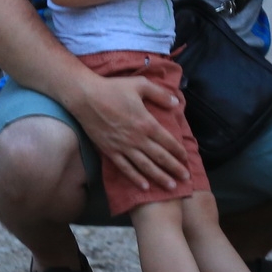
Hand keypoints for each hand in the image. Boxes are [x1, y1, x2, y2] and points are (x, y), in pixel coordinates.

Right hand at [72, 72, 189, 190]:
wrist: (86, 97)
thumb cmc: (113, 89)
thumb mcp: (140, 85)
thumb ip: (160, 94)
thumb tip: (176, 103)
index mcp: (146, 123)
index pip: (167, 141)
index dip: (178, 151)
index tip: (186, 158)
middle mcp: (137, 139)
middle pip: (160, 157)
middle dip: (174, 168)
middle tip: (185, 178)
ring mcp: (123, 147)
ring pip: (145, 166)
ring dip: (159, 177)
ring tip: (171, 187)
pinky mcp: (110, 152)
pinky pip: (125, 168)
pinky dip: (136, 178)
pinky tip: (145, 186)